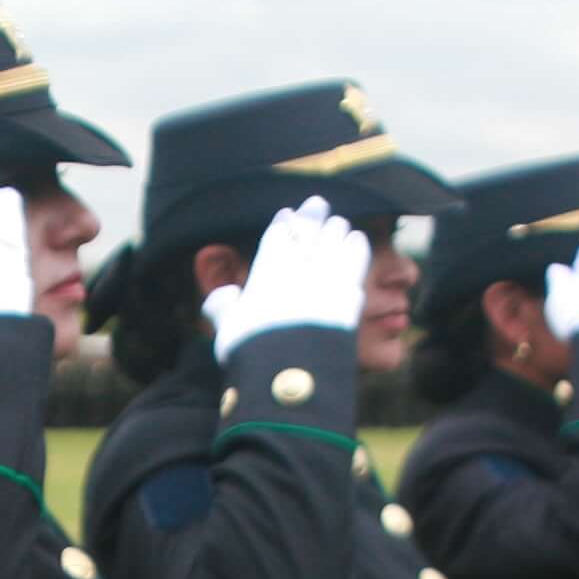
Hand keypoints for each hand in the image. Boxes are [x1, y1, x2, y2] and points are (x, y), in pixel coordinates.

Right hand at [202, 197, 370, 360]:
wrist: (290, 374)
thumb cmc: (252, 351)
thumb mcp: (227, 329)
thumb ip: (221, 307)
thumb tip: (222, 296)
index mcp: (268, 267)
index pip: (279, 232)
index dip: (285, 221)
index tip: (288, 213)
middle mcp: (299, 264)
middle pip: (310, 227)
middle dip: (313, 214)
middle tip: (318, 204)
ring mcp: (328, 274)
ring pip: (336, 235)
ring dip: (336, 228)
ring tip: (338, 225)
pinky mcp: (351, 290)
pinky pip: (357, 255)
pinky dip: (355, 245)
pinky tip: (356, 240)